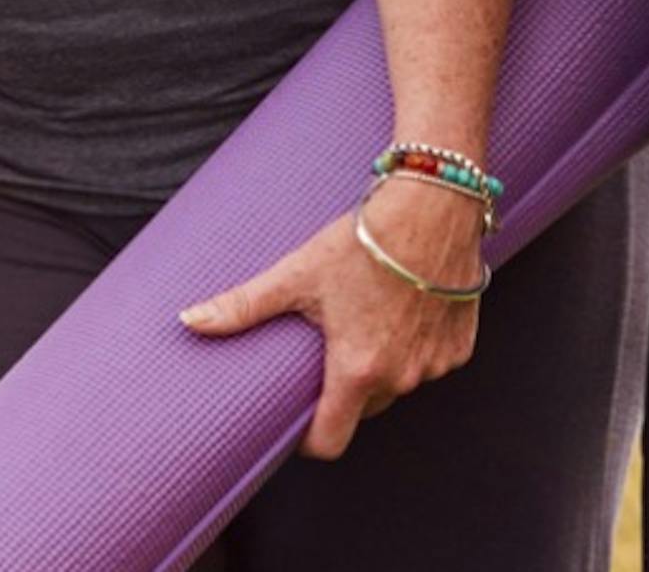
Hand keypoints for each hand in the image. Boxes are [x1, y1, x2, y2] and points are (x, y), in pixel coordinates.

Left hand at [181, 175, 484, 459]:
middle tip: (329, 348)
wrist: (433, 205)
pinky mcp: (460, 345)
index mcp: (357, 370)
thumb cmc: (365, 240)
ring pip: (399, 384)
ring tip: (367, 321)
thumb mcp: (298, 273)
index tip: (298, 420)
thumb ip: (243, 305)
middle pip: (363, 409)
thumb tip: (188, 320)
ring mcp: (434, 364)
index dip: (309, 439)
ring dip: (382, 367)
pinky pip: (431, 362)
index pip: (329, 443)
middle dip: (344, 389)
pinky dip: (416, 347)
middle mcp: (401, 377)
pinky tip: (404, 311)